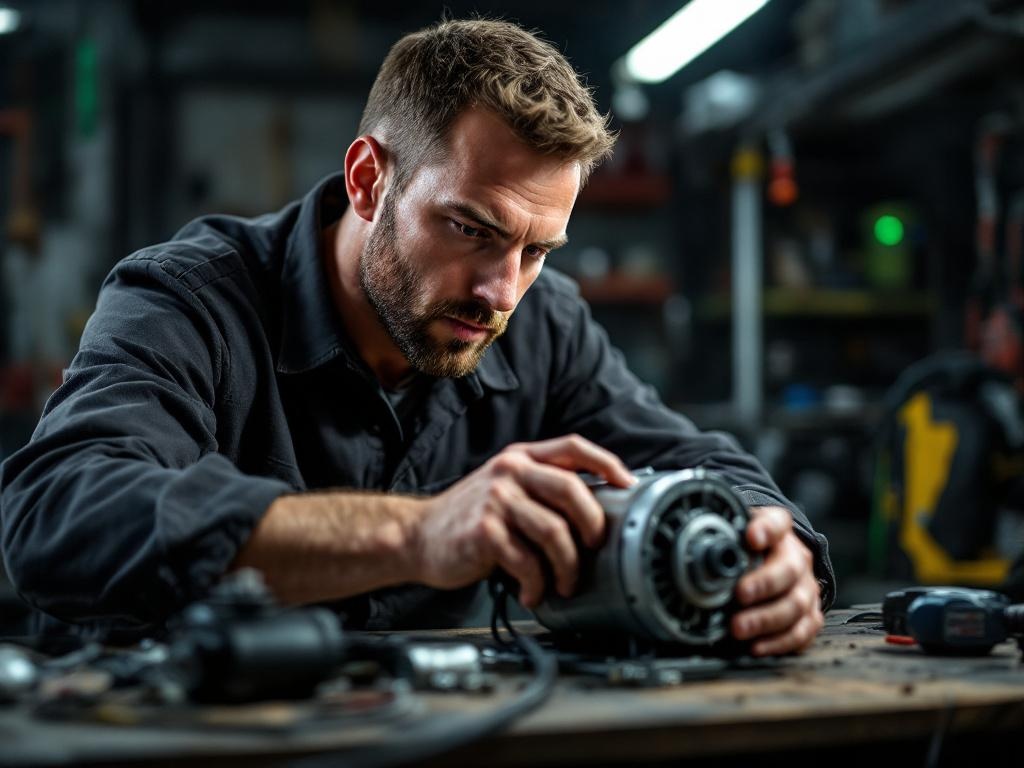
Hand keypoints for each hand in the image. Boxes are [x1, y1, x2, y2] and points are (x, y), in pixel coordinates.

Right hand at [409, 435, 634, 607]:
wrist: (416, 536)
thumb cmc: (468, 518)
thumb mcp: (504, 488)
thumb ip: (541, 487)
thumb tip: (597, 511)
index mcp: (520, 457)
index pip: (573, 447)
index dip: (607, 463)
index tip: (629, 485)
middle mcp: (510, 472)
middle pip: (573, 491)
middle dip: (594, 526)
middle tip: (595, 550)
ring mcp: (496, 500)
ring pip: (556, 533)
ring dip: (568, 567)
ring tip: (564, 583)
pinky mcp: (484, 532)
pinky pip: (529, 562)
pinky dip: (537, 584)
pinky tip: (533, 592)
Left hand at [730, 506, 823, 655]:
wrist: (775, 560)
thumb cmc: (751, 549)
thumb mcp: (737, 533)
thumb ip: (723, 535)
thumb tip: (696, 544)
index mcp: (779, 533)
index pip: (777, 522)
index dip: (766, 529)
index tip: (752, 536)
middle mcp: (797, 558)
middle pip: (789, 570)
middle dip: (763, 585)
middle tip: (739, 595)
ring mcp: (807, 588)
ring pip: (796, 605)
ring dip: (766, 619)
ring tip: (739, 628)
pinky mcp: (810, 614)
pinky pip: (802, 632)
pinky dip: (780, 642)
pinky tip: (758, 646)